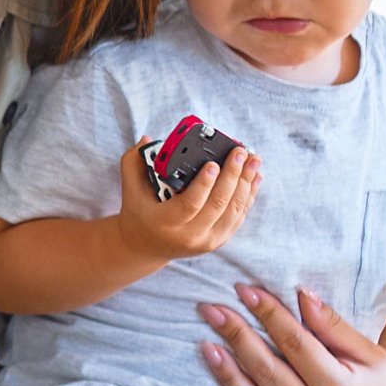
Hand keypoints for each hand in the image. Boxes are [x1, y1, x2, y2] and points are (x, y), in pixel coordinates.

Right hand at [114, 146, 259, 260]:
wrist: (145, 247)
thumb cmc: (139, 212)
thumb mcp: (130, 188)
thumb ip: (133, 162)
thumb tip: (147, 139)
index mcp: (166, 222)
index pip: (190, 204)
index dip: (204, 184)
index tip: (214, 164)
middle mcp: (189, 235)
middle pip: (218, 205)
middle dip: (233, 176)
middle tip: (240, 153)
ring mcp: (207, 240)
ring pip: (233, 211)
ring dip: (246, 184)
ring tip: (254, 160)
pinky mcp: (218, 240)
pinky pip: (238, 217)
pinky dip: (249, 196)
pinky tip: (255, 178)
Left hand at [198, 284, 385, 385]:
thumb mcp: (375, 350)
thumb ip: (335, 326)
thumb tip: (302, 294)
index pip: (295, 343)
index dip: (268, 314)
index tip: (245, 288)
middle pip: (267, 370)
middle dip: (236, 336)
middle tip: (210, 308)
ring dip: (226, 372)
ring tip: (204, 344)